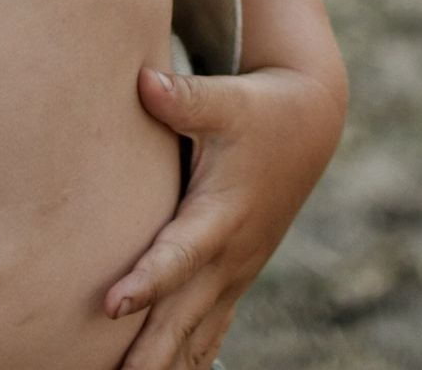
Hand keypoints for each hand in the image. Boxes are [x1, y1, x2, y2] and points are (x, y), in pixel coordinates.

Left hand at [105, 62, 347, 369]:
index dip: (147, 280)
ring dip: (167, 366)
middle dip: (149, 353)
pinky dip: (190, 361)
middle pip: (182, 316)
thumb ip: (183, 97)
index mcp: (222, 214)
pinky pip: (209, 334)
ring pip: (195, 336)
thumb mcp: (226, 99)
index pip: (179, 254)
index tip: (112, 305)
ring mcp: (234, 273)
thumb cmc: (258, 108)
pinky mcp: (234, 278)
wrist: (309, 126)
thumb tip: (142, 81)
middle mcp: (229, 254)